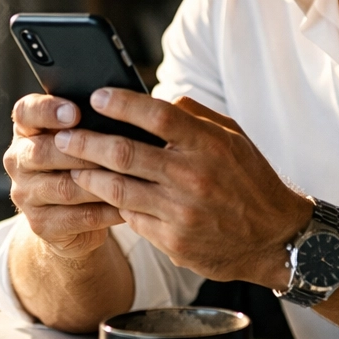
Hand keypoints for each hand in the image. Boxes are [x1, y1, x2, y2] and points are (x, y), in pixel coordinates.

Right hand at [4, 93, 125, 259]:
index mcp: (26, 131)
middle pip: (41, 152)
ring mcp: (26, 195)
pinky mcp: (41, 224)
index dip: (47, 110)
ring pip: (63, 188)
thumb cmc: (82, 164)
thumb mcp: (81, 138)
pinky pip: (78, 217)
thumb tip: (128, 107)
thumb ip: (91, 121)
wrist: (69, 219)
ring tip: (130, 177)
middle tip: (114, 147)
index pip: (25, 112)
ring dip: (99, 182)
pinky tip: (129, 204)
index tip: (75, 111)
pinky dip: (106, 210)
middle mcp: (18, 161)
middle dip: (81, 150)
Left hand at [55, 89, 311, 285]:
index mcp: (210, 145)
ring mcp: (182, 212)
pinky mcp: (173, 242)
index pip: (158, 114)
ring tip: (70, 165)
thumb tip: (156, 98)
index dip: (122, 104)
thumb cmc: (251, 181)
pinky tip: (98, 194)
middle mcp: (194, 176)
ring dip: (88, 175)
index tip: (96, 97)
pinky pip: (131, 218)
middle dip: (86, 142)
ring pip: (118, 189)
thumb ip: (195, 115)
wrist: (276, 240)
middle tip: (62, 136)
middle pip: (125, 153)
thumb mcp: (234, 138)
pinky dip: (112, 204)